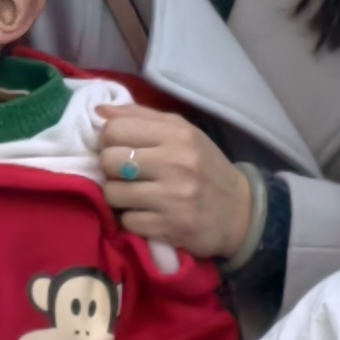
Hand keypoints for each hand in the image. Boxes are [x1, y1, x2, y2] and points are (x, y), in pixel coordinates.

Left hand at [92, 102, 265, 262]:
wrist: (240, 212)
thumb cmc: (205, 168)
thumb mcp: (183, 133)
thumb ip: (141, 118)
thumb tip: (100, 112)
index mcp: (178, 134)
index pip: (115, 129)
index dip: (109, 140)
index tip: (120, 148)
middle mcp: (176, 163)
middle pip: (109, 160)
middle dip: (111, 169)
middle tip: (126, 174)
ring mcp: (173, 197)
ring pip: (112, 193)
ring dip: (119, 196)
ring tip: (135, 195)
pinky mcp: (170, 227)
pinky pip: (127, 221)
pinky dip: (132, 219)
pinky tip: (147, 214)